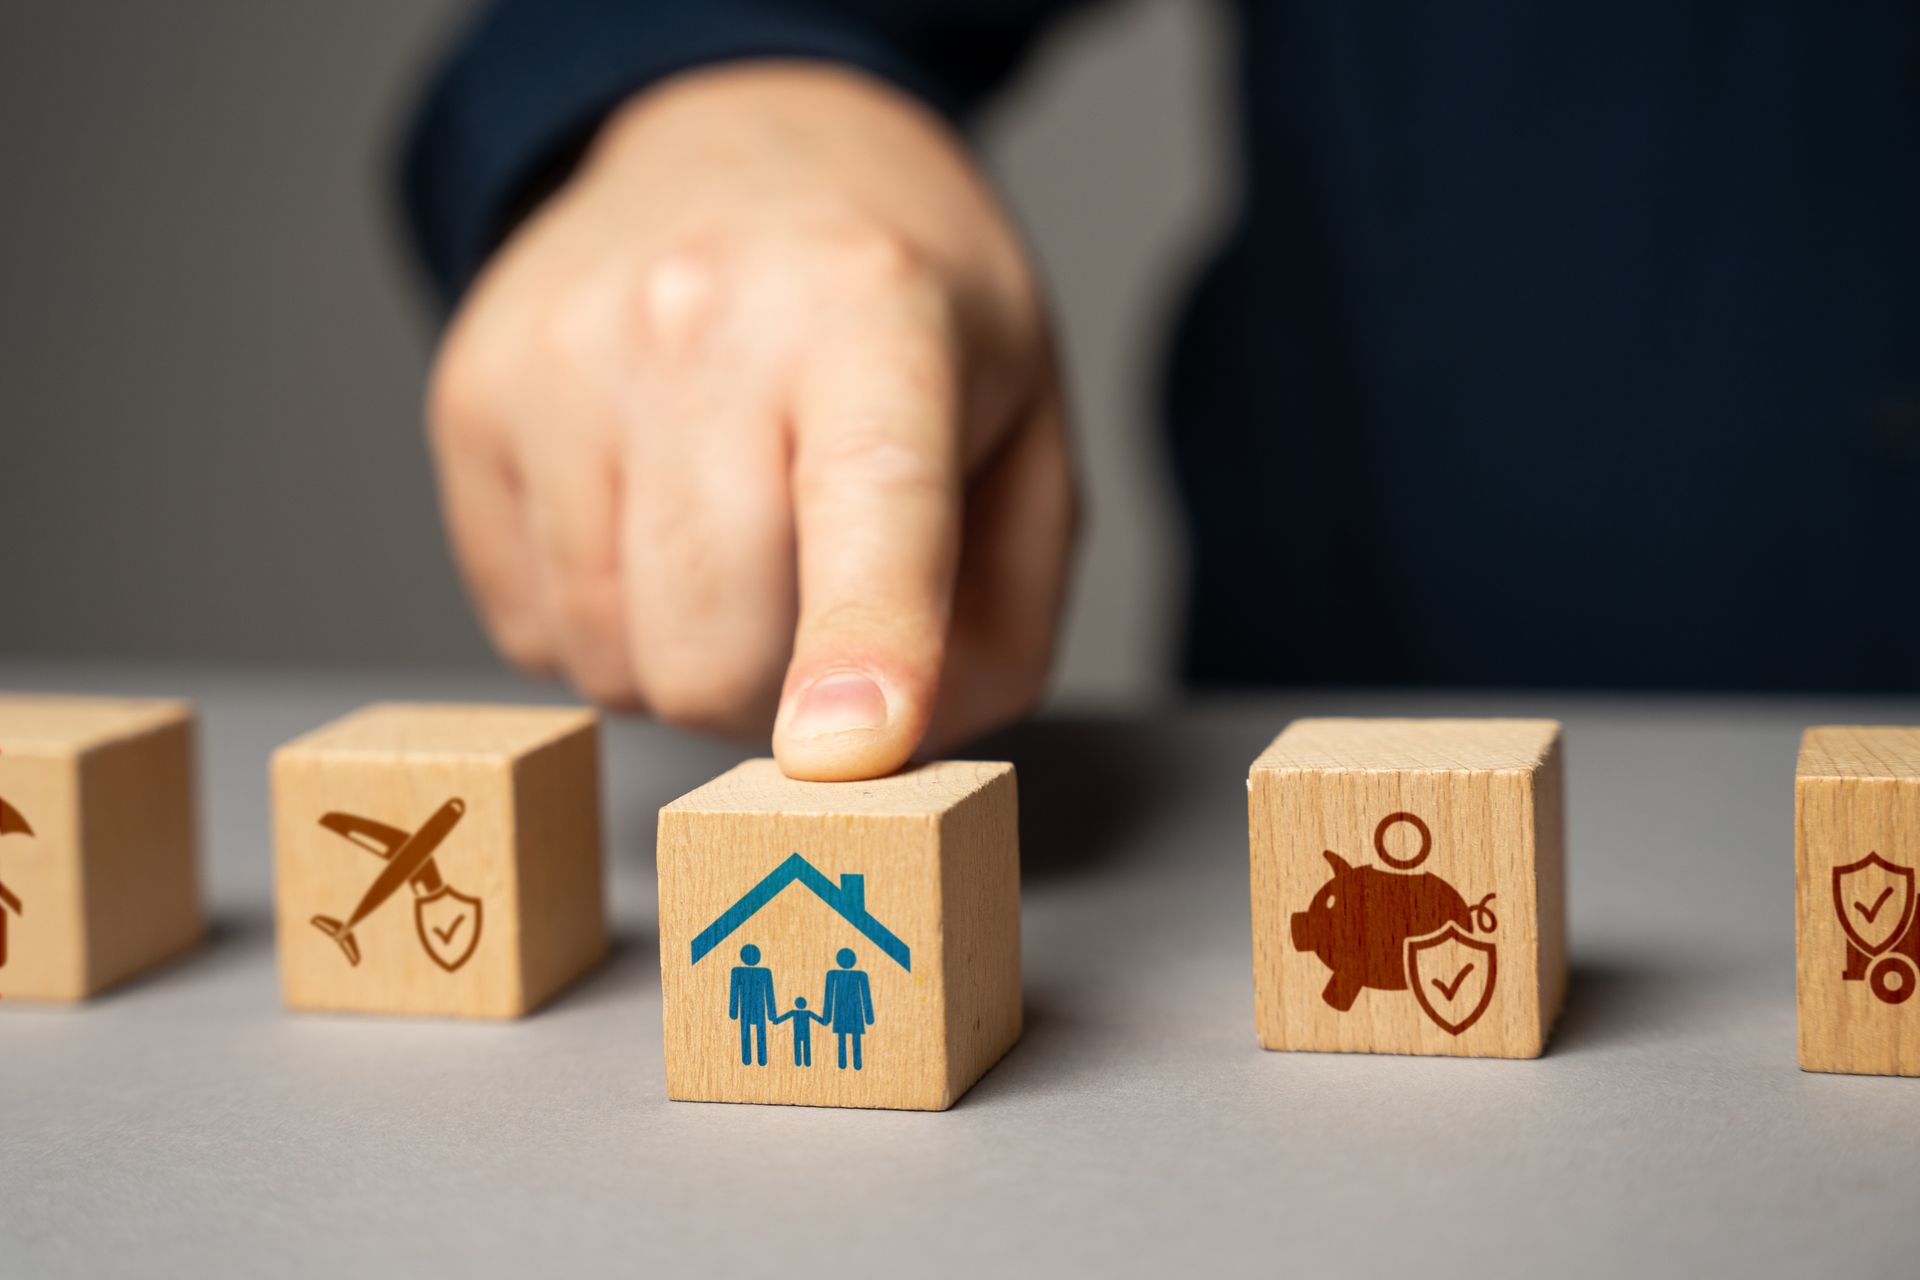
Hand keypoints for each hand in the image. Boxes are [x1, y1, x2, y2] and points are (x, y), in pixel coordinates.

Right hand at [427, 62, 1076, 779]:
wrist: (738, 137)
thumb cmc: (899, 308)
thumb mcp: (1026, 432)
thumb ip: (1001, 616)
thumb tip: (895, 758)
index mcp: (874, 316)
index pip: (867, 499)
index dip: (860, 643)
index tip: (844, 752)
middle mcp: (697, 319)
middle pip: (708, 646)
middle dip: (772, 697)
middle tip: (812, 613)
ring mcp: (560, 359)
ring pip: (609, 659)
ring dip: (682, 659)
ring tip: (730, 540)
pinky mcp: (470, 401)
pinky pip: (530, 629)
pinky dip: (600, 623)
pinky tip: (645, 520)